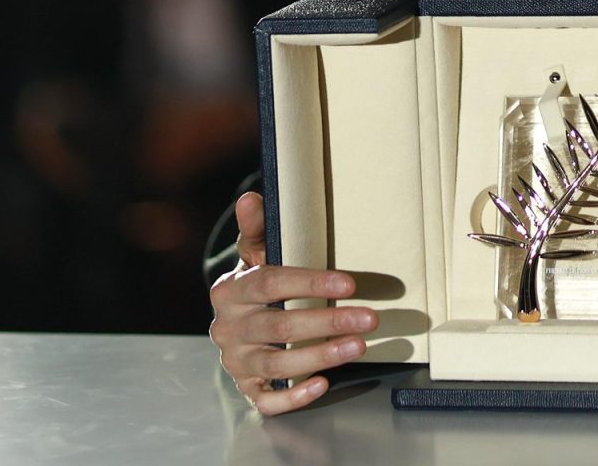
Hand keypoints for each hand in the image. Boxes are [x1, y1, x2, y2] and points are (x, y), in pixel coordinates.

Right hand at [208, 192, 377, 414]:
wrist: (235, 323)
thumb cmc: (255, 285)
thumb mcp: (254, 255)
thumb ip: (256, 230)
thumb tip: (250, 198)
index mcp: (230, 291)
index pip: (269, 284)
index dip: (309, 283)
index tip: (348, 283)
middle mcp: (228, 329)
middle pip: (278, 326)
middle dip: (327, 322)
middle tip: (369, 318)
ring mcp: (236, 362)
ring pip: (277, 363)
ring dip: (321, 357)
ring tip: (359, 346)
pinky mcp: (247, 387)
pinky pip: (268, 398)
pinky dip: (294, 395)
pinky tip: (322, 385)